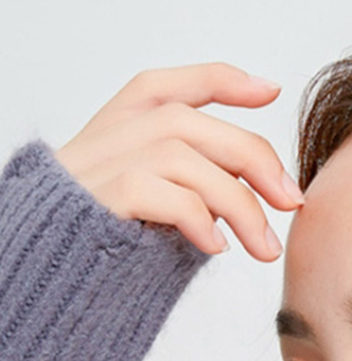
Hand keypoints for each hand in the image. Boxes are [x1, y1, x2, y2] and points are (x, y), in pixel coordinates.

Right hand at [54, 62, 304, 260]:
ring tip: (264, 248)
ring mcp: (97, 165)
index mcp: (120, 128)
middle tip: (291, 203)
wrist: (51, 278)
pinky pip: (156, 192)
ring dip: (238, 203)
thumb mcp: (159, 204)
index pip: (168, 87)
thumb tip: (268, 186)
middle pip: (189, 123)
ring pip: (181, 156)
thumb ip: (198, 180)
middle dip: (253, 159)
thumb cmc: (113, 244)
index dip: (221, 82)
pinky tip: (217, 247)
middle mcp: (107, 137)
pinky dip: (197, 217)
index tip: (272, 91)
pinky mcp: (96, 200)